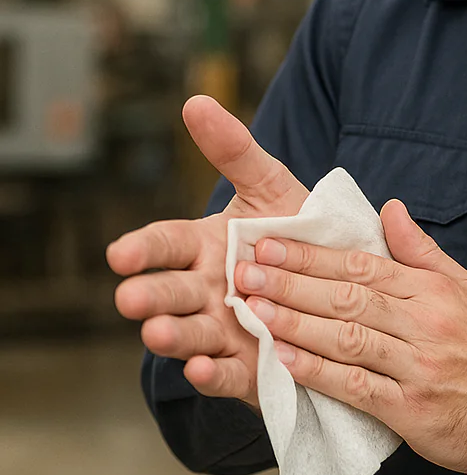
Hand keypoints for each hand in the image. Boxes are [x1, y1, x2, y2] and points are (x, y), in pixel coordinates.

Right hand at [106, 95, 309, 408]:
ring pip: (189, 334)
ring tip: (158, 332)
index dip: (142, 250)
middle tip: (132, 298)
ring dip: (172, 335)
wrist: (338, 281)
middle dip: (149, 295)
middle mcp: (203, 291)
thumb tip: (196, 101)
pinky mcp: (247, 366)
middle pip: (169, 293)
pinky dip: (210, 373)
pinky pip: (224, 374)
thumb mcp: (270, 186)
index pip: (163, 246)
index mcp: (201, 248)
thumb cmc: (294, 230)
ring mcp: (222, 330)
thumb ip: (234, 150)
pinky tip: (200, 367)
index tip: (120, 254)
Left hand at [234, 198, 466, 474]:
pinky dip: (318, 373)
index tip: (273, 245)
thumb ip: (421, 251)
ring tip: (255, 310)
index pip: (363, 265)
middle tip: (248, 272)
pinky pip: (356, 386)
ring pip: (347, 338)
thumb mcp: (465, 287)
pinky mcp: (410, 410)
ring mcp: (416, 366)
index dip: (313, 255)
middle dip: (293, 283)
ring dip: (296, 323)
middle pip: (348, 297)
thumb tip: (390, 208)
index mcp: (433, 290)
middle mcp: (424, 323)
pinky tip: (285, 361)